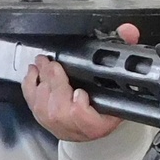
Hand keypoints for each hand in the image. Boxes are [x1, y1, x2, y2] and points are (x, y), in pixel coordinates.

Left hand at [24, 22, 139, 142]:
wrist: (92, 126)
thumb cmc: (107, 104)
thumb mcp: (121, 85)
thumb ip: (125, 54)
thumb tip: (129, 31)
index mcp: (98, 123)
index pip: (85, 119)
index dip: (79, 106)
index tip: (80, 93)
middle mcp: (75, 128)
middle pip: (60, 109)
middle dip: (54, 82)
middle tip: (51, 63)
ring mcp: (56, 125)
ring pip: (43, 106)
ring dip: (40, 82)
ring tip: (41, 64)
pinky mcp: (41, 120)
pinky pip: (32, 104)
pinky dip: (30, 86)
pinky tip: (32, 73)